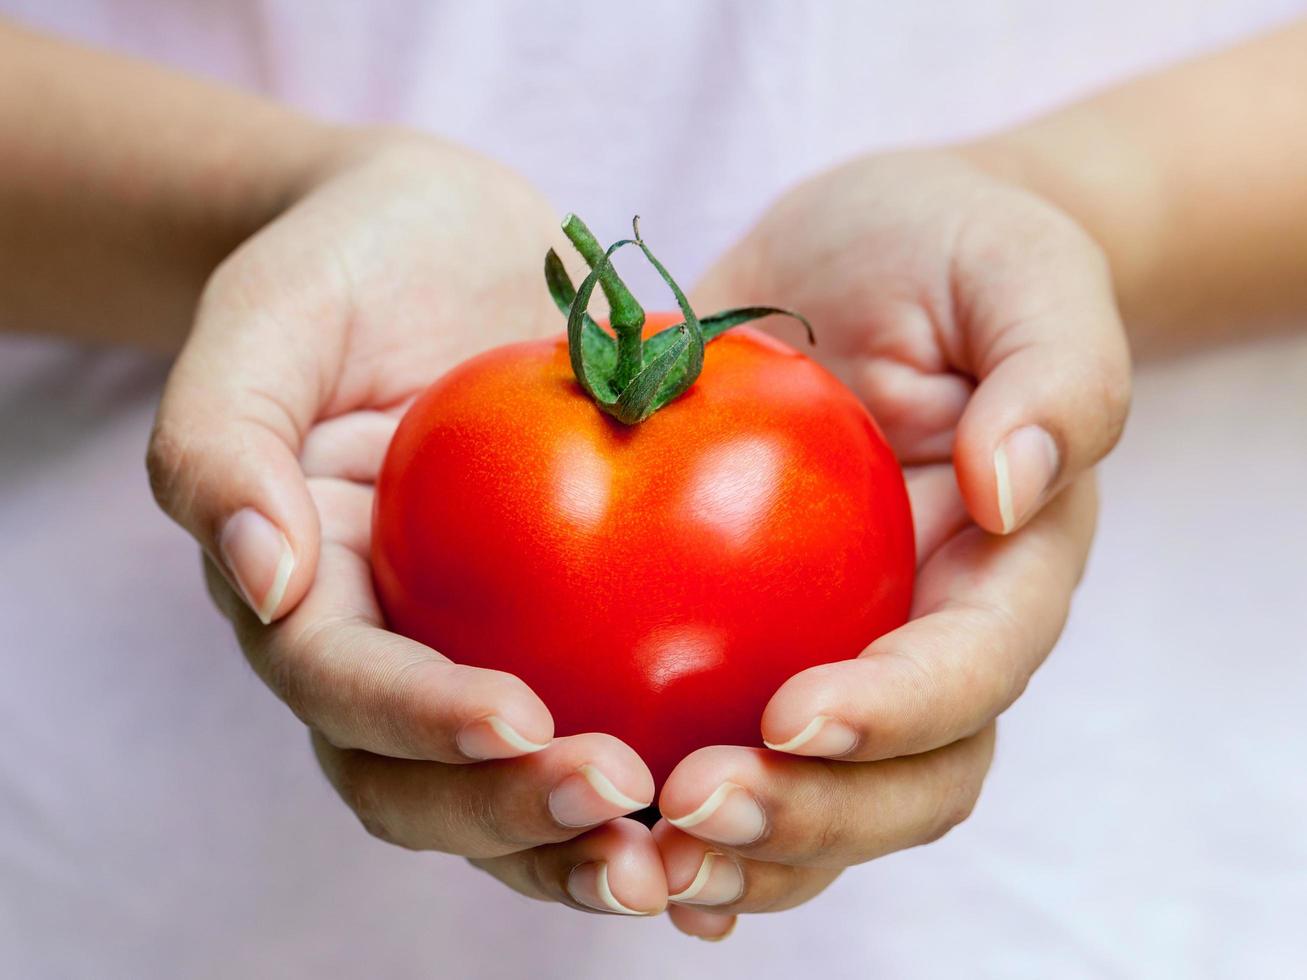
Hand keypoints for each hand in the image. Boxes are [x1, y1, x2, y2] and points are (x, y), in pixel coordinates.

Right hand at [150, 135, 667, 914]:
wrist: (443, 238)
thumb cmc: (347, 266)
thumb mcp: (268, 318)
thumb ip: (223, 441)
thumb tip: (264, 581)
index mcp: (307, 593)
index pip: (343, 689)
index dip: (420, 723)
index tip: (520, 720)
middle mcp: (389, 644)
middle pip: (421, 783)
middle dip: (512, 817)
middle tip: (622, 806)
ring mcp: (479, 645)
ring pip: (515, 788)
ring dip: (587, 846)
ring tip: (681, 863)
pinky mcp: (572, 627)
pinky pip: (612, 715)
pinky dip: (666, 773)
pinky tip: (755, 785)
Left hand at [657, 150, 1127, 938]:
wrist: (863, 262)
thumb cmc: (953, 256)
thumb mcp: (1020, 272)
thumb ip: (1055, 373)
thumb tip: (1010, 492)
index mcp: (1001, 573)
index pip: (968, 676)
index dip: (893, 715)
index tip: (793, 716)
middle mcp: (924, 640)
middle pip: (899, 785)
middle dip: (806, 818)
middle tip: (689, 809)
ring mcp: (833, 653)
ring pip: (812, 805)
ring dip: (731, 849)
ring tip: (632, 856)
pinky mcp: (742, 641)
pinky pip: (720, 750)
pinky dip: (666, 808)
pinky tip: (591, 832)